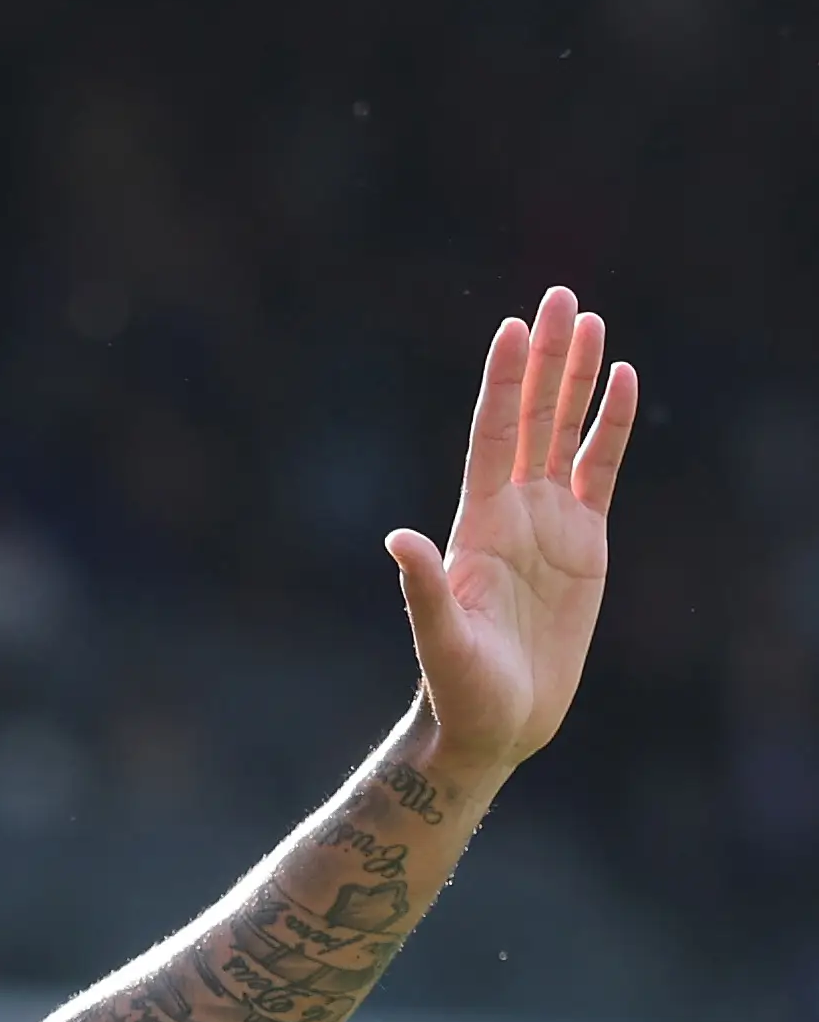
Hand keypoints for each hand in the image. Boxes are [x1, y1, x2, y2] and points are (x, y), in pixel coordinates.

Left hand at [386, 286, 635, 781]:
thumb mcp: (440, 640)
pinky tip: (623, 382)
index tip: (513, 328)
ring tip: (592, 321)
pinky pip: (599, 472)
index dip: (503, 382)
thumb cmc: (460, 689)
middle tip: (561, 297)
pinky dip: (610, 428)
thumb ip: (423, 589)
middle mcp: (511, 512)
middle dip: (546, 359)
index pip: (492, 435)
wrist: (495, 724)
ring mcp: (548, 524)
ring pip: (564, 433)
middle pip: (530, 418)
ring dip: (578, 379)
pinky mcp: (584, 545)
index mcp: (476, 524)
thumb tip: (397, 541)